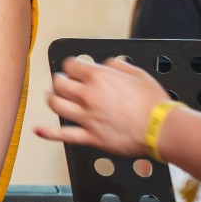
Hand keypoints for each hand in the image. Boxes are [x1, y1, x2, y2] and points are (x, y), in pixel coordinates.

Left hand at [35, 55, 169, 156]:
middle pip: (59, 84)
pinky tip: (38, 130)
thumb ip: (119, 66)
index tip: (73, 69)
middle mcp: (89, 95)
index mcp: (99, 77)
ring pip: (56, 105)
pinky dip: (48, 133)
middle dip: (59, 81)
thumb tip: (108, 64)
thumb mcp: (138, 74)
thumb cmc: (154, 102)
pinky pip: (64, 135)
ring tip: (54, 98)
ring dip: (52, 100)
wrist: (161, 128)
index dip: (70, 66)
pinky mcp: (90, 137)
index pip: (70, 66)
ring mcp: (87, 117)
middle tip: (63, 83)